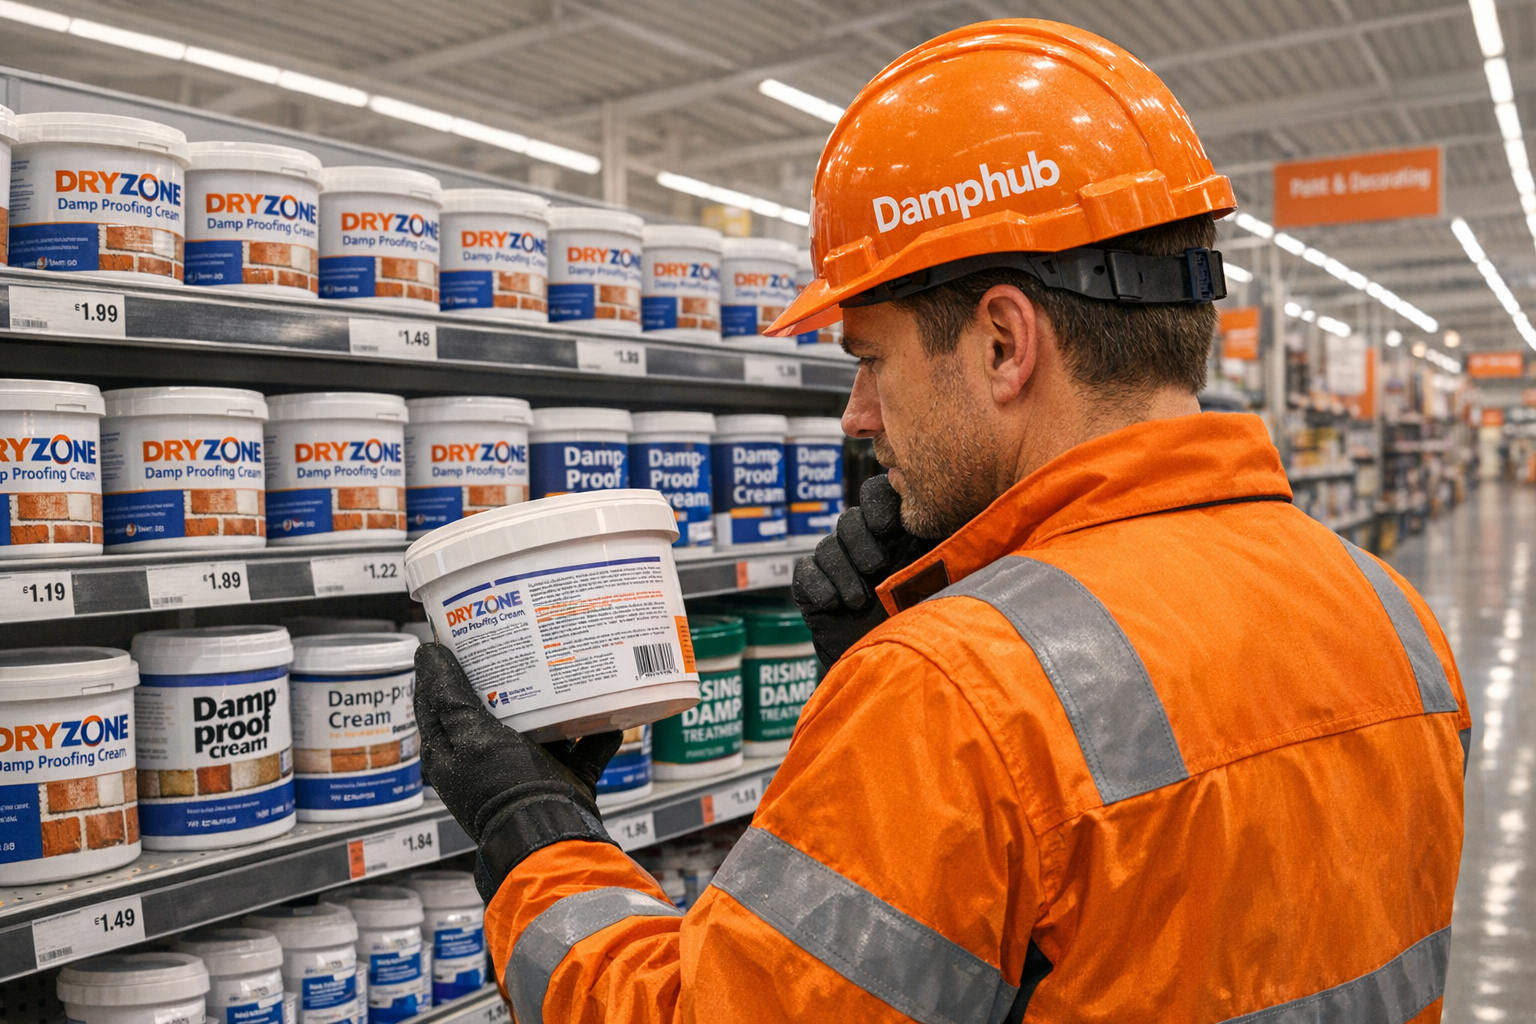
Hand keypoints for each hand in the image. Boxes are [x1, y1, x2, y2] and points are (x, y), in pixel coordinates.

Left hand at [414, 643, 622, 898]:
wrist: (553, 837)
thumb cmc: (504, 789)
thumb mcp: (471, 737)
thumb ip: (449, 698)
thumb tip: (425, 653)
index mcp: (452, 754)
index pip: (438, 699)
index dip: (444, 664)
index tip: (461, 630)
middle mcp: (487, 762)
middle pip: (492, 707)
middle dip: (506, 673)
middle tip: (519, 635)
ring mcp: (527, 771)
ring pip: (540, 725)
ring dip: (554, 700)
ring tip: (567, 663)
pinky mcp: (563, 782)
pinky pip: (583, 749)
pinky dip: (597, 733)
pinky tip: (611, 710)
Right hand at [791, 474, 934, 666]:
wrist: (897, 671)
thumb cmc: (929, 624)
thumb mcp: (944, 582)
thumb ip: (945, 551)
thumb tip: (953, 519)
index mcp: (897, 535)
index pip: (878, 495)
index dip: (877, 503)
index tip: (887, 527)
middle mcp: (864, 545)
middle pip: (849, 520)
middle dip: (860, 541)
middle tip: (876, 567)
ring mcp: (837, 566)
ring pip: (827, 547)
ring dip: (843, 571)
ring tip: (860, 601)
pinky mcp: (813, 589)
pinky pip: (806, 571)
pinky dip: (819, 584)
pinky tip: (835, 603)